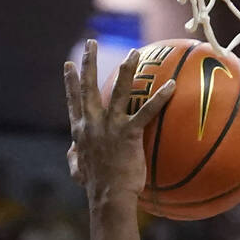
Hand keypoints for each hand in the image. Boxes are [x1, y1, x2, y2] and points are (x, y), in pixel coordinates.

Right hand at [63, 39, 174, 205]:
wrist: (107, 196)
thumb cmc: (96, 187)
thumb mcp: (78, 170)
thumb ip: (74, 156)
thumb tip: (73, 152)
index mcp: (80, 130)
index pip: (73, 100)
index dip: (70, 82)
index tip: (68, 65)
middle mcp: (92, 123)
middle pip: (89, 86)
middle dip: (89, 62)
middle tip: (90, 43)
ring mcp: (110, 126)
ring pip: (118, 90)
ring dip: (126, 69)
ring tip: (133, 53)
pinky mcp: (129, 133)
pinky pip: (147, 111)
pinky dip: (160, 98)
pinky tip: (171, 85)